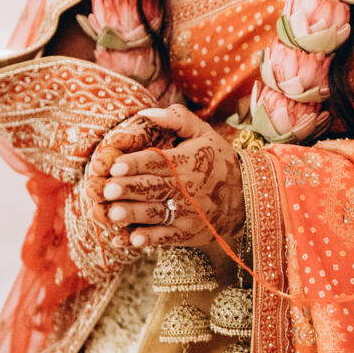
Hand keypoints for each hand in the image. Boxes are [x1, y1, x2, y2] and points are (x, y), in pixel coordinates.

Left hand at [98, 104, 244, 250]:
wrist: (247, 197)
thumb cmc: (218, 161)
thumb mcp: (204, 133)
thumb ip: (176, 119)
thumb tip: (145, 112)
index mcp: (188, 161)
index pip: (158, 161)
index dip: (135, 163)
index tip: (115, 164)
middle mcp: (186, 188)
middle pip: (152, 187)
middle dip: (128, 189)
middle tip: (106, 189)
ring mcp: (187, 212)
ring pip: (155, 213)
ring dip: (133, 214)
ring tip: (112, 213)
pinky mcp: (187, 232)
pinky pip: (165, 237)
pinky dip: (148, 239)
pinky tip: (131, 239)